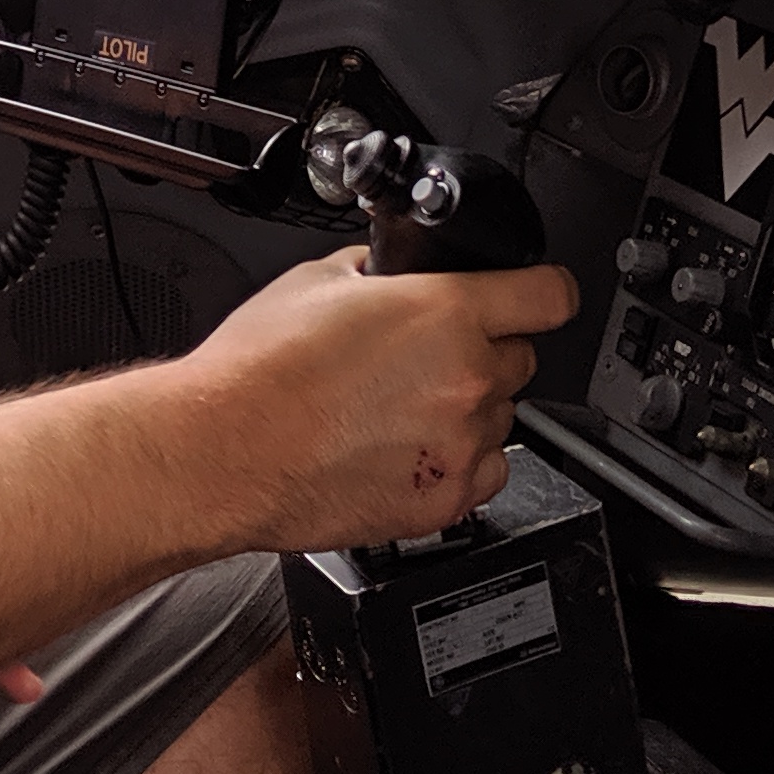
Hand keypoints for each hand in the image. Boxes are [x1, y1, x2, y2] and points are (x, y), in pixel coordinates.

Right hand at [177, 247, 576, 553]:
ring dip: (465, 409)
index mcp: (446, 313)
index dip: (540, 289)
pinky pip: (483, 473)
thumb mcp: (318, 280)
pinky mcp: (443, 501)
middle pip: (521, 357)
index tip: (532, 296)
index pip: (550, 295)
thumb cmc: (258, 372)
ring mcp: (460, 446)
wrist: (223, 451)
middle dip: (483, 351)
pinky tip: (403, 448)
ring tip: (396, 409)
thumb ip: (378, 272)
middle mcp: (467, 379)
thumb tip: (393, 274)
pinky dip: (456, 460)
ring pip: (500, 417)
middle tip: (424, 358)